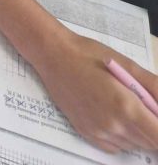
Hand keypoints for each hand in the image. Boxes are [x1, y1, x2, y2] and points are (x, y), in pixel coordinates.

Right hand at [32, 31, 157, 152]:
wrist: (53, 55)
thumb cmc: (89, 55)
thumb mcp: (127, 65)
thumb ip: (153, 86)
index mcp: (127, 107)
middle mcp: (114, 126)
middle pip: (149, 142)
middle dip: (152, 126)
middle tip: (144, 104)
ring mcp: (99, 132)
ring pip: (133, 144)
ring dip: (137, 131)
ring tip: (125, 104)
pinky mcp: (87, 134)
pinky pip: (116, 147)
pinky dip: (122, 136)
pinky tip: (112, 114)